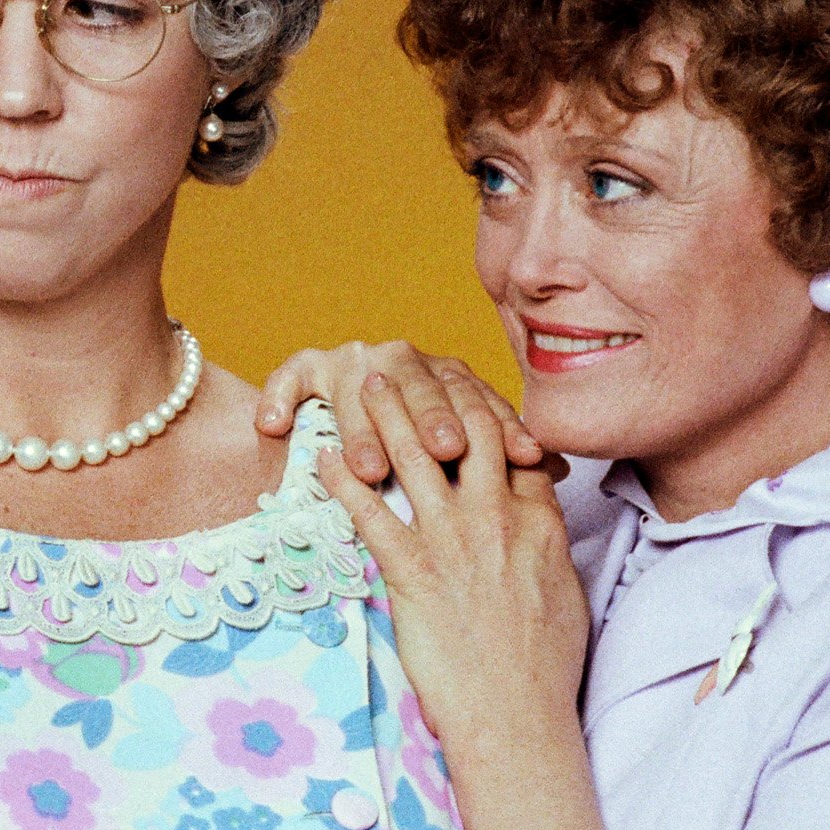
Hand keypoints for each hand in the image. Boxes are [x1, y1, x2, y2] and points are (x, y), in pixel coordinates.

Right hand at [258, 340, 565, 488]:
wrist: (368, 412)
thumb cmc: (422, 451)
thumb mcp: (465, 450)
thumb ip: (503, 452)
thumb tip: (558, 468)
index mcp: (449, 377)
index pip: (481, 397)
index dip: (503, 425)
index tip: (522, 456)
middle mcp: (406, 361)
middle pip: (421, 386)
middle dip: (435, 419)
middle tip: (446, 452)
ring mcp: (357, 360)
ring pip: (359, 385)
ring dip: (363, 427)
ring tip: (371, 466)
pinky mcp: (314, 369)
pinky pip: (295, 375)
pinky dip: (282, 395)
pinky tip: (272, 427)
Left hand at [320, 373, 585, 748]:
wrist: (518, 716)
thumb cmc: (543, 669)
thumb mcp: (566, 595)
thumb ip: (549, 550)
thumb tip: (541, 529)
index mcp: (540, 523)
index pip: (513, 446)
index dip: (484, 413)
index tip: (457, 395)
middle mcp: (499, 519)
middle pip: (466, 430)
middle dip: (432, 391)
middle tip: (402, 365)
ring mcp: (455, 543)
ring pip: (416, 455)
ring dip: (383, 413)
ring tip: (361, 383)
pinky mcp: (415, 573)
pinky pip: (372, 513)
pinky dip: (345, 481)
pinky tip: (324, 459)